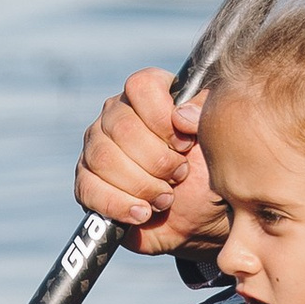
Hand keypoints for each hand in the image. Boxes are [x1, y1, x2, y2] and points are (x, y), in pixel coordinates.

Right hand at [76, 67, 225, 256]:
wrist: (199, 217)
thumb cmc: (208, 171)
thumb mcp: (217, 140)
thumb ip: (205, 116)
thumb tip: (181, 115)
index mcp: (149, 95)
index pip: (141, 86)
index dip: (162, 117)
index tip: (185, 144)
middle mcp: (117, 114)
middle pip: (122, 127)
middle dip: (157, 160)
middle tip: (180, 175)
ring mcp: (97, 147)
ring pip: (103, 158)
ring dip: (141, 185)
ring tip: (166, 198)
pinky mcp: (87, 181)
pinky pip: (89, 188)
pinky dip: (120, 205)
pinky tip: (143, 212)